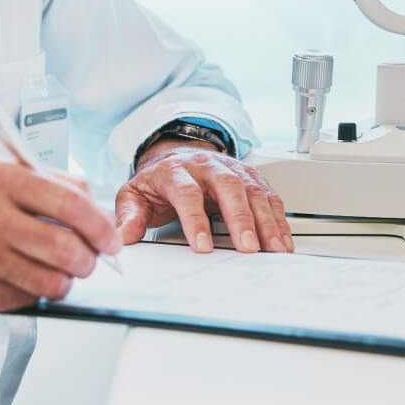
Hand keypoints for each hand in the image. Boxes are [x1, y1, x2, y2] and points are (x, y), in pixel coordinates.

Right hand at [0, 161, 120, 313]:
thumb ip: (47, 184)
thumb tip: (96, 208)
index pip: (70, 203)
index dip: (100, 226)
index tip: (110, 238)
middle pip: (66, 248)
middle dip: (89, 260)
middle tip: (89, 261)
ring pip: (50, 281)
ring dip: (65, 282)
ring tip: (58, 272)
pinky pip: (25, 300)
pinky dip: (33, 293)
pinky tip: (22, 278)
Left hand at [115, 142, 293, 253]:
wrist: (175, 155)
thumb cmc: (158, 182)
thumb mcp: (134, 195)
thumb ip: (129, 216)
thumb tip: (122, 238)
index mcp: (175, 171)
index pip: (186, 192)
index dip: (195, 219)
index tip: (202, 246)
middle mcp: (206, 166)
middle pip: (227, 187)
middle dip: (240, 218)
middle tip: (249, 247)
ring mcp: (231, 168)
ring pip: (253, 190)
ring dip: (266, 220)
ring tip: (273, 248)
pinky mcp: (250, 176)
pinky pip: (268, 195)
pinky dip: (278, 218)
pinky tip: (283, 239)